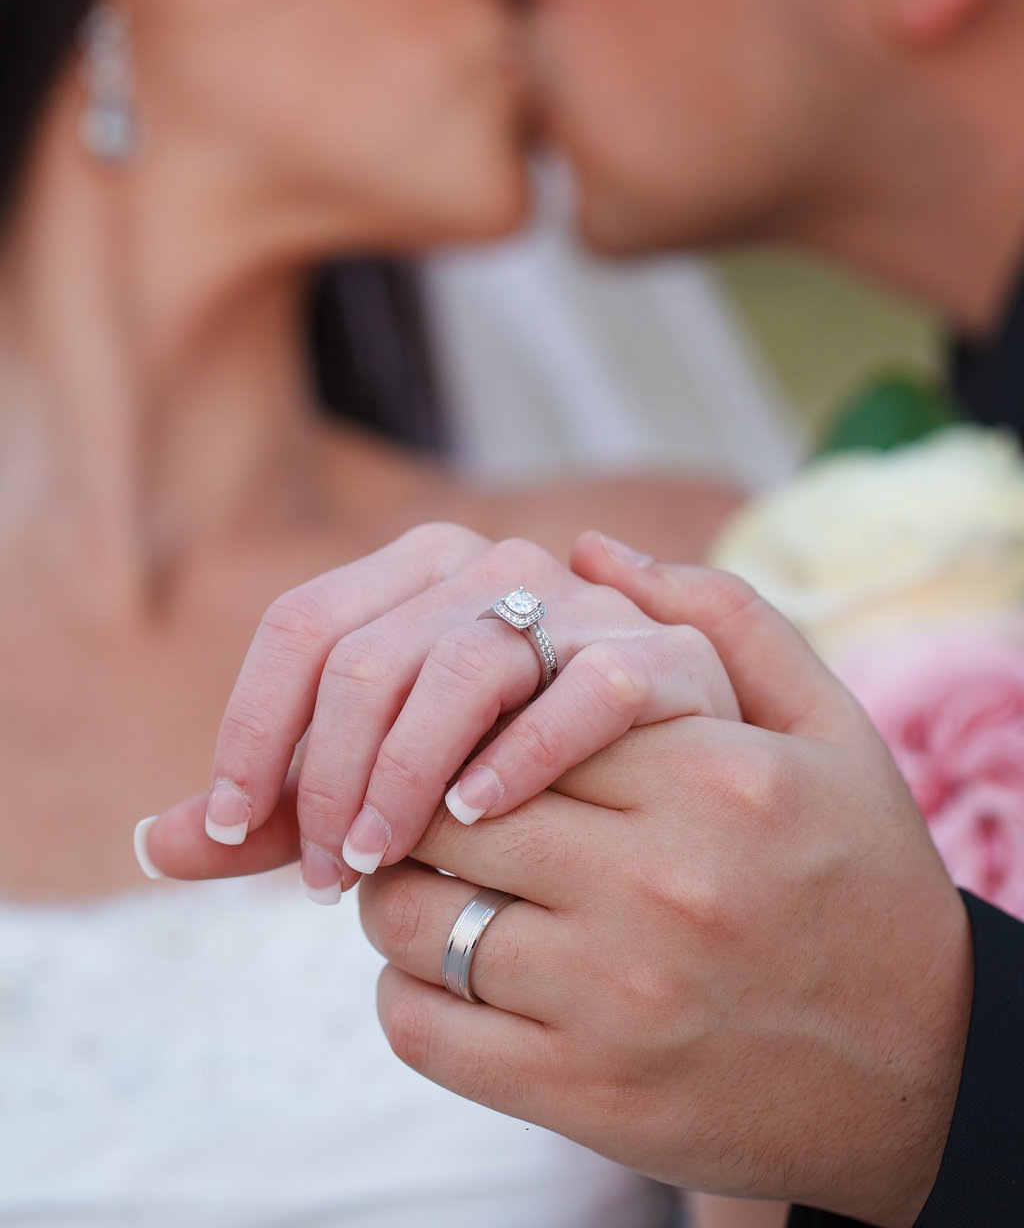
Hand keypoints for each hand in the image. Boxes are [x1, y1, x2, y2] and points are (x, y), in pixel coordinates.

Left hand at [143, 525, 737, 900]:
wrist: (700, 812)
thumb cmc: (524, 794)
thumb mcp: (395, 792)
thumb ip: (290, 811)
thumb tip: (152, 846)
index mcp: (423, 572)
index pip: (302, 626)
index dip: (251, 728)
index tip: (227, 831)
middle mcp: (495, 568)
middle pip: (367, 652)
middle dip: (321, 773)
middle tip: (315, 876)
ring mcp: (581, 606)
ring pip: (462, 663)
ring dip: (403, 771)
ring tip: (376, 863)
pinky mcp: (661, 659)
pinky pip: (584, 690)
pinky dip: (523, 751)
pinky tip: (475, 817)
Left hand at [359, 538, 973, 1227]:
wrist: (922, 1070)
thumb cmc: (862, 876)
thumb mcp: (828, 727)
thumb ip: (720, 618)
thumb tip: (594, 546)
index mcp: (709, 776)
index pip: (508, 712)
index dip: (457, 718)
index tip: (453, 732)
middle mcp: (660, 883)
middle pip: (443, 812)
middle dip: (408, 802)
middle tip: (416, 806)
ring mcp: (617, 999)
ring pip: (412, 920)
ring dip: (393, 896)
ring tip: (427, 885)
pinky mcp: (584, 1097)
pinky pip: (425, 1029)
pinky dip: (407, 995)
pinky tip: (448, 974)